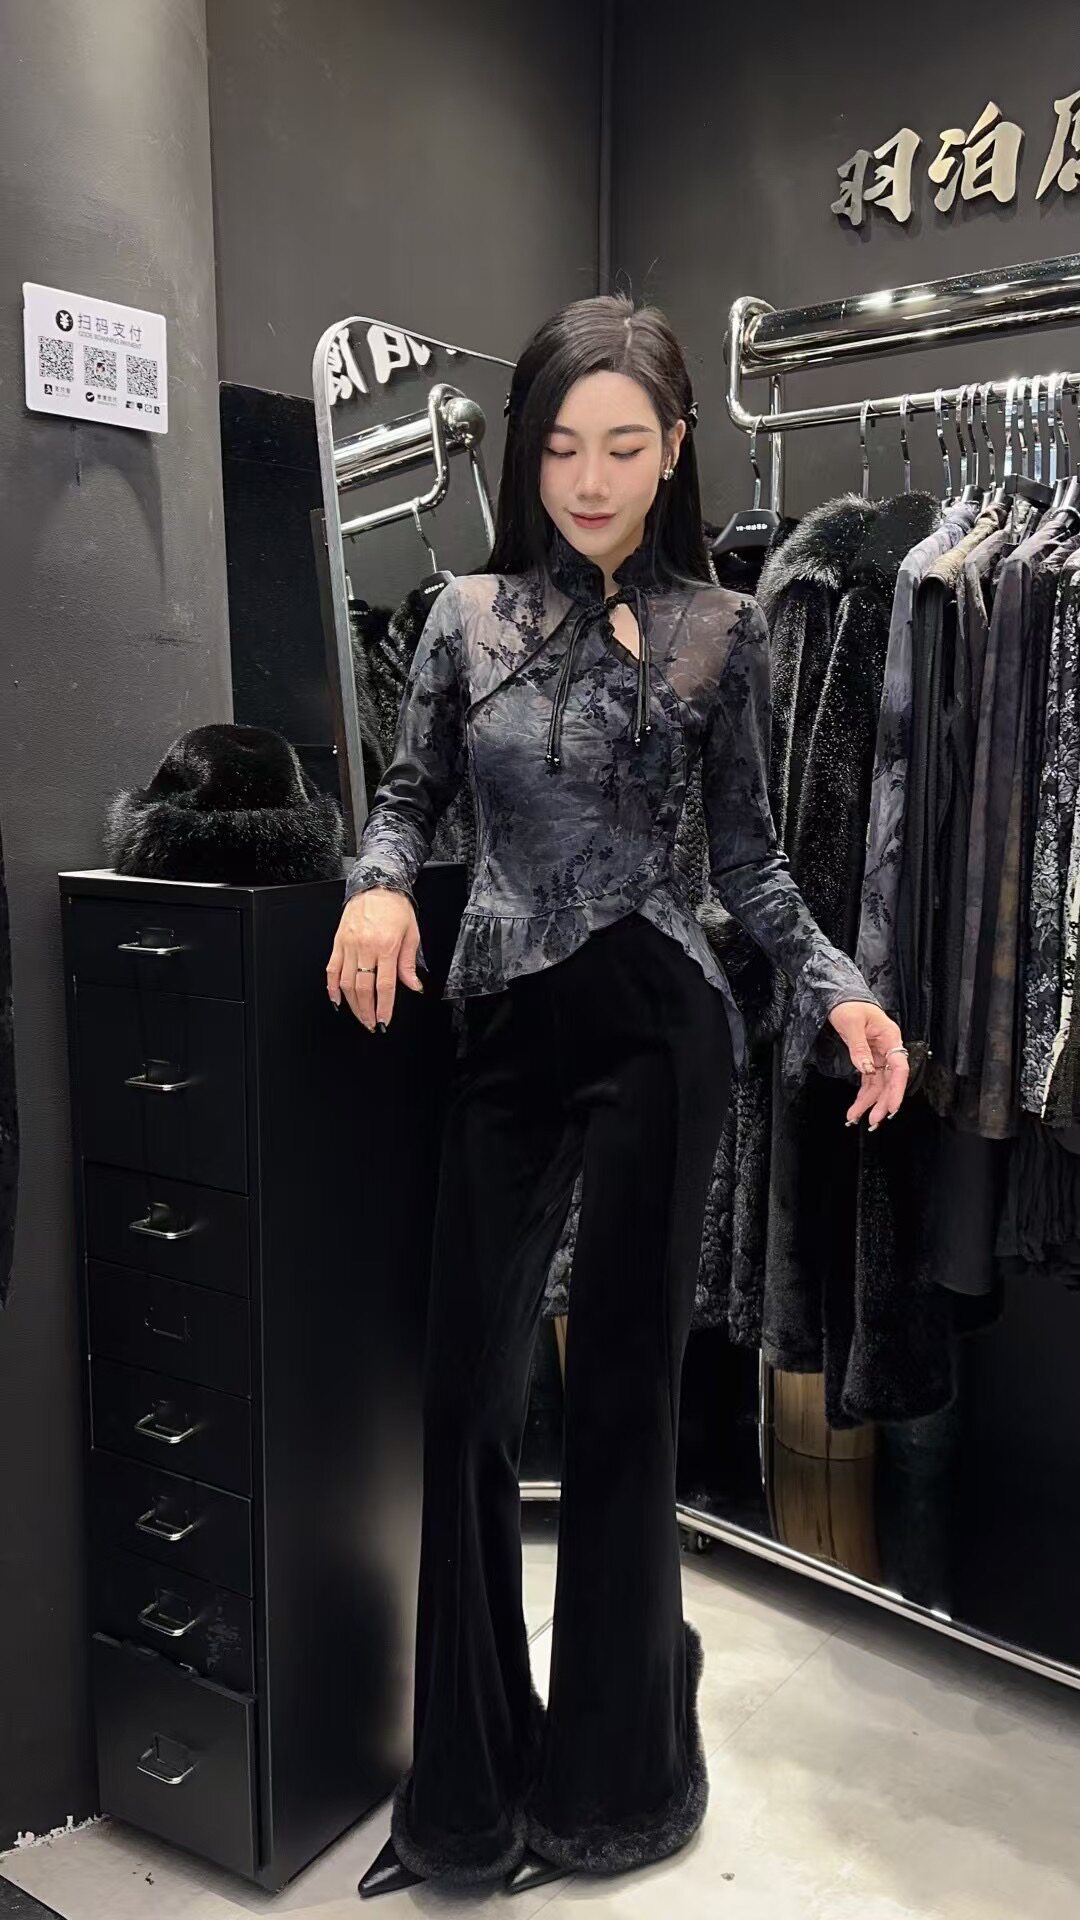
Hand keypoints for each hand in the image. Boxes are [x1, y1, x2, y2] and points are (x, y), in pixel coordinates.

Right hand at [325, 889, 423, 1031]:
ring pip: (346, 983)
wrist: (376, 883)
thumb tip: (413, 986)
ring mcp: (349, 945)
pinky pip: (331, 969)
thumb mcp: (412, 933)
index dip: (384, 1007)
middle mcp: (366, 947)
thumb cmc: (396, 907)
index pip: (385, 985)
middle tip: (371, 1025)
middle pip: (364, 989)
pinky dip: (332, 988)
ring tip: (359, 1017)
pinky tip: (337, 1001)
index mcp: (387, 946)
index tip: (384, 1021)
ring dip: (352, 1004)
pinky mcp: (338, 942)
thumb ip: (409, 963)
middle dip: (367, 1012)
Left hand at [827, 1001, 909, 1129]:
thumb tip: (865, 1069)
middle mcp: (888, 1049)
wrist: (841, 998)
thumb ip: (859, 1048)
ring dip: (870, 1103)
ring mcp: (879, 1056)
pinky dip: (863, 1095)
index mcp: (890, 1037)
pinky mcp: (869, 1060)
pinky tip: (856, 1108)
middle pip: (890, 1080)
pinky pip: (869, 1081)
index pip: (899, 1067)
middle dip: (882, 1102)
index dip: (897, 1089)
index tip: (891, 1107)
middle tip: (873, 1120)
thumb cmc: (850, 1005)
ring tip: (856, 1117)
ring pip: (879, 1084)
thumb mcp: (852, 1023)